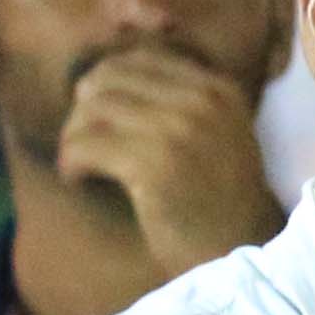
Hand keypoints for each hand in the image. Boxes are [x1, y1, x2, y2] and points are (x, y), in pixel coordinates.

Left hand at [49, 41, 282, 274]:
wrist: (242, 254)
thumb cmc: (222, 202)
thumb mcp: (219, 134)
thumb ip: (184, 102)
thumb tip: (107, 80)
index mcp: (218, 90)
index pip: (141, 60)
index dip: (107, 83)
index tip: (98, 114)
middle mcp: (201, 101)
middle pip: (109, 80)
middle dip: (84, 110)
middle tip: (82, 141)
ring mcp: (177, 131)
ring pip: (92, 111)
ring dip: (73, 138)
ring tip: (78, 164)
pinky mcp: (152, 166)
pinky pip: (85, 146)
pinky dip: (71, 163)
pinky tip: (78, 179)